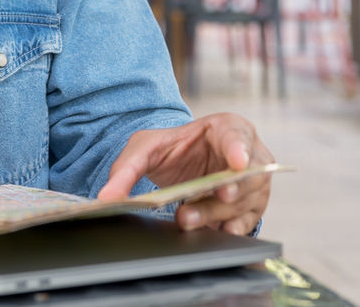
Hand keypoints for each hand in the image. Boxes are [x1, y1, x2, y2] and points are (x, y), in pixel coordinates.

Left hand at [96, 113, 272, 234]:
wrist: (180, 164)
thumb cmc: (173, 149)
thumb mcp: (145, 148)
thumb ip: (127, 168)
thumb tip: (108, 198)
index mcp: (227, 128)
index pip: (238, 136)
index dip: (240, 149)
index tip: (237, 162)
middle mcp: (248, 156)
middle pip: (244, 176)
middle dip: (227, 189)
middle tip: (216, 195)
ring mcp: (252, 185)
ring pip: (243, 202)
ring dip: (215, 212)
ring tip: (186, 217)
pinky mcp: (250, 210)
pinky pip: (246, 223)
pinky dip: (231, 229)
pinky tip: (215, 231)